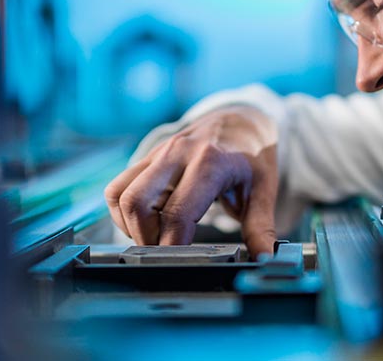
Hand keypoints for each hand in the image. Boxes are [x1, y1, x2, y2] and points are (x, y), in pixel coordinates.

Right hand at [104, 105, 278, 258]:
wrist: (241, 120)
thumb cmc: (252, 158)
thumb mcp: (264, 190)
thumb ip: (261, 227)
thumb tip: (264, 259)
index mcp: (210, 163)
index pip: (177, 213)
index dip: (172, 245)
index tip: (180, 262)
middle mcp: (179, 153)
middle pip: (137, 203)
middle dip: (145, 238)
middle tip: (166, 251)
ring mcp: (159, 152)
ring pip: (120, 194)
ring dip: (130, 224)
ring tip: (157, 236)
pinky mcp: (148, 156)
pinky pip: (118, 186)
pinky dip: (124, 211)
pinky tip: (148, 221)